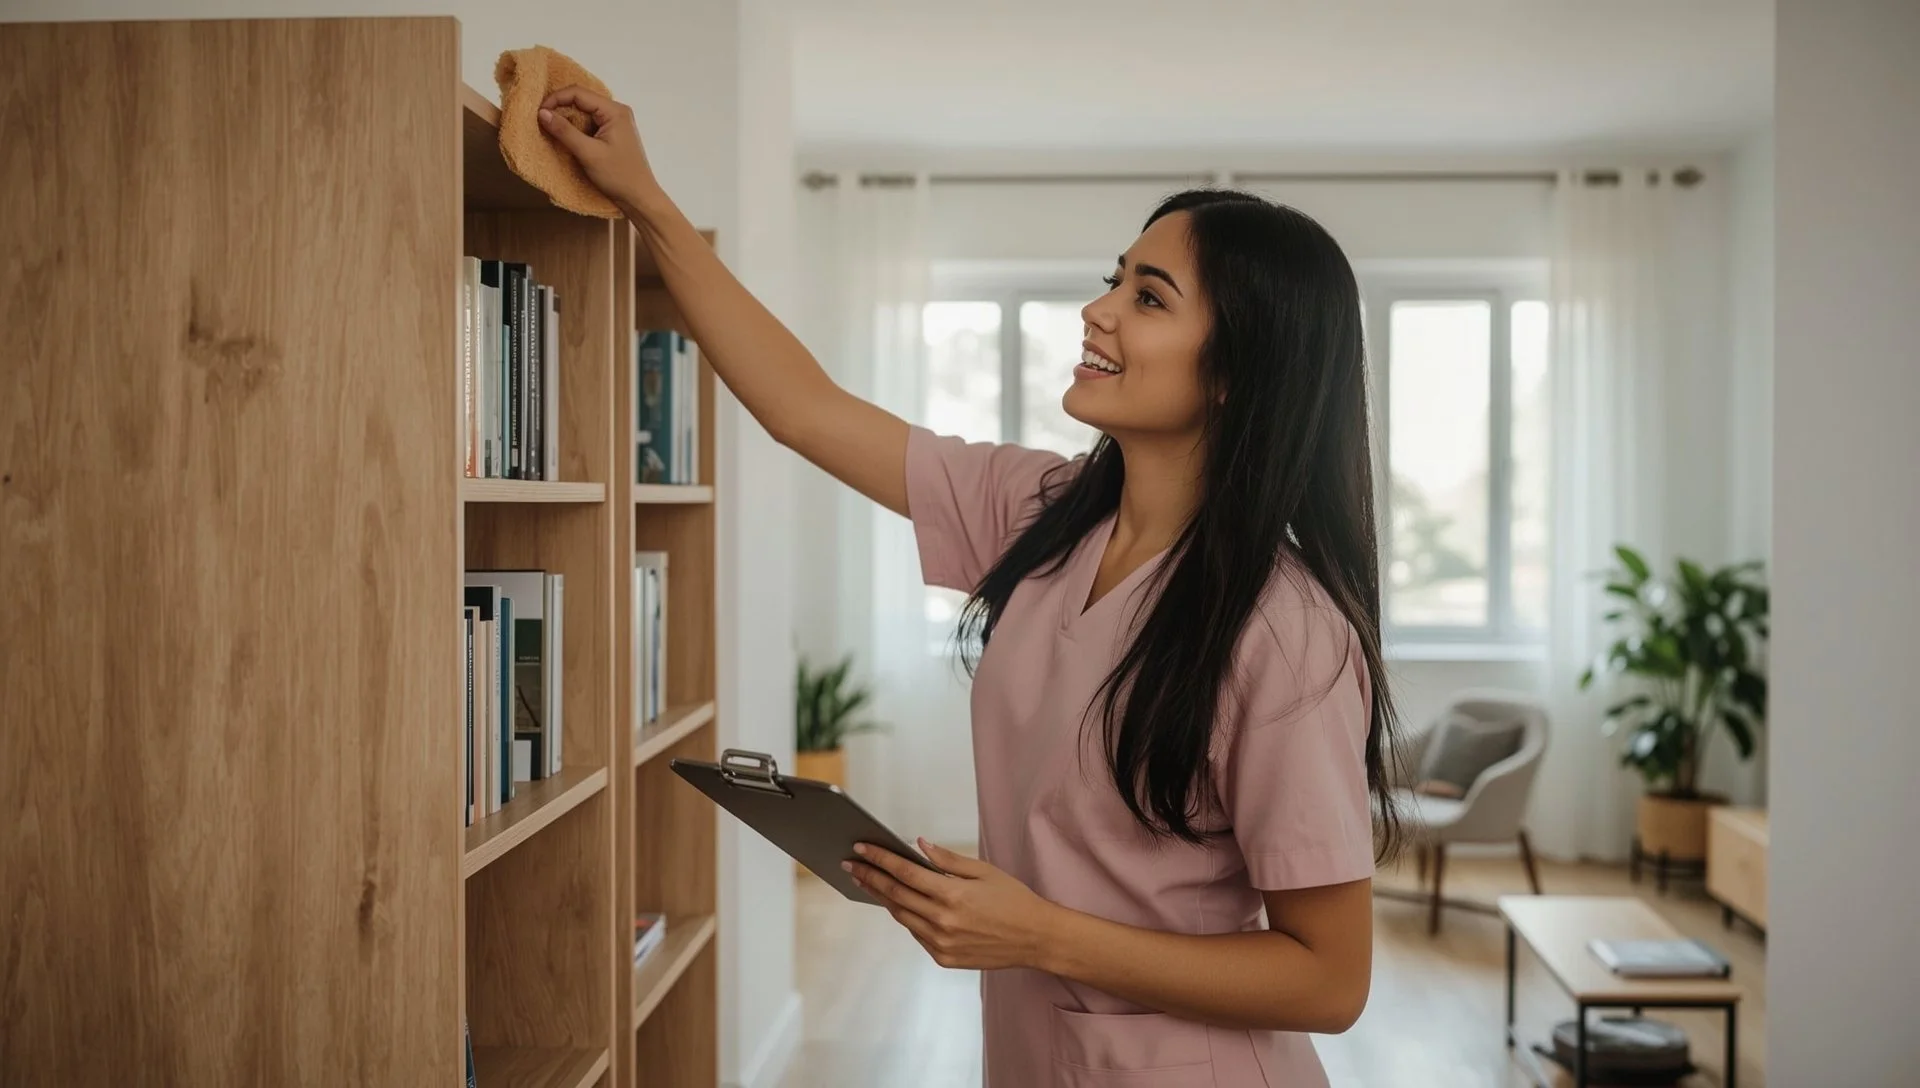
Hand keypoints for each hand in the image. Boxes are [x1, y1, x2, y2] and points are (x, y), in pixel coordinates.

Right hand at [537, 85, 662, 214]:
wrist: (639, 198)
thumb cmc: (619, 176)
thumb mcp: (588, 153)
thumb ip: (565, 131)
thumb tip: (542, 113)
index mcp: (614, 111)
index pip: (579, 93)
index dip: (556, 99)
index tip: (539, 113)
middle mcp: (616, 111)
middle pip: (581, 100)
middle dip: (560, 108)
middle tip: (542, 121)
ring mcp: (616, 122)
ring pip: (584, 112)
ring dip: (567, 119)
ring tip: (551, 129)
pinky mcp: (612, 134)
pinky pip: (589, 124)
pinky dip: (575, 129)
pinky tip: (566, 137)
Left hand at [846, 839, 1061, 971]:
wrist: (1035, 938)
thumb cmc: (1013, 899)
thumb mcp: (984, 871)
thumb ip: (948, 860)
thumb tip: (918, 845)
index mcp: (952, 895)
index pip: (905, 873)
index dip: (880, 859)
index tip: (860, 848)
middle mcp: (943, 921)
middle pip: (895, 895)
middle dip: (870, 878)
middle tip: (851, 865)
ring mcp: (942, 943)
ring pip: (902, 917)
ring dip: (882, 898)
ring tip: (868, 882)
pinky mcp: (944, 959)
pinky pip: (917, 934)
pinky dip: (906, 917)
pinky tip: (898, 904)